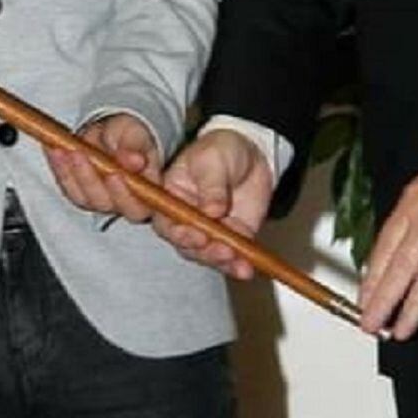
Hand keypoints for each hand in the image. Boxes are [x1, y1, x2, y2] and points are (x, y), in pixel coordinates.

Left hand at [46, 112, 160, 222]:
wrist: (117, 134)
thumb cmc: (132, 137)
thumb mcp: (136, 134)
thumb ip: (134, 147)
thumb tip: (133, 161)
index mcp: (147, 193)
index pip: (139, 206)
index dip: (124, 193)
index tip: (115, 173)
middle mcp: (124, 203)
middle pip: (107, 204)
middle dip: (90, 179)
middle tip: (80, 154)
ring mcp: (101, 201)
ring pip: (84, 197)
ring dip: (71, 172)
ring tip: (63, 149)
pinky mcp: (81, 195)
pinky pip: (68, 186)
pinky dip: (59, 167)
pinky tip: (54, 149)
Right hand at [153, 129, 273, 280]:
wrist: (253, 153)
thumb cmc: (222, 149)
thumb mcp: (214, 158)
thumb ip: (212, 184)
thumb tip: (212, 211)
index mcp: (171, 195)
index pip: (165, 218)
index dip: (176, 231)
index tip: (196, 234)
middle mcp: (184, 217)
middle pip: (184, 242)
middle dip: (201, 249)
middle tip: (218, 247)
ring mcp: (207, 230)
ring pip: (206, 253)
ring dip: (219, 259)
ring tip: (235, 258)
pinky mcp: (229, 239)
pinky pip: (229, 256)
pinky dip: (237, 264)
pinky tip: (245, 268)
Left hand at [360, 132, 417, 340]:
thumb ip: (409, 217)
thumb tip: (394, 246)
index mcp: (411, 207)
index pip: (384, 249)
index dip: (372, 278)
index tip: (363, 301)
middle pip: (401, 267)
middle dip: (384, 299)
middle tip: (372, 324)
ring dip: (414, 306)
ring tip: (403, 330)